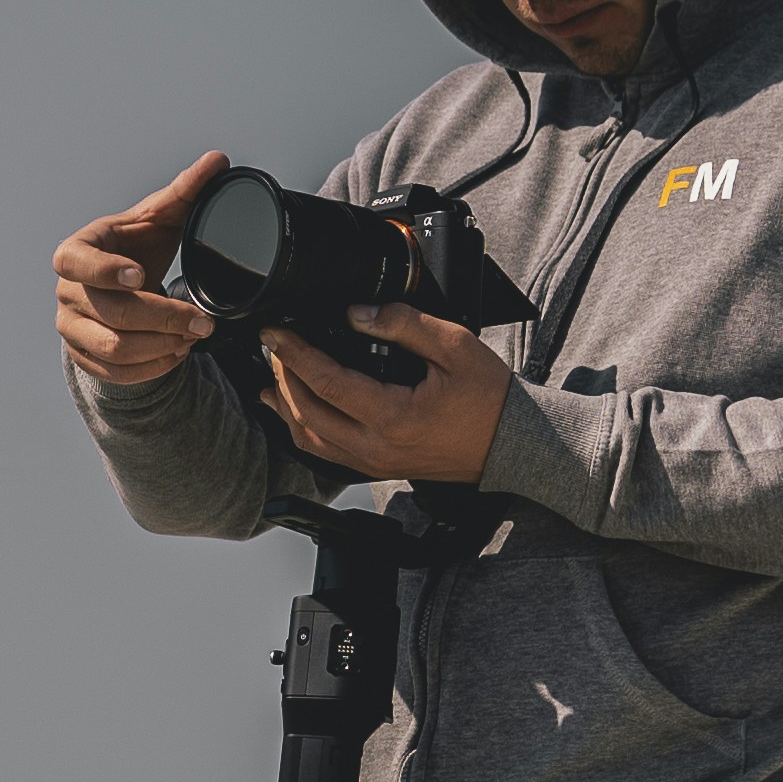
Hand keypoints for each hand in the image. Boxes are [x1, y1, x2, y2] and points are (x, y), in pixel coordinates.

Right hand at [53, 155, 228, 388]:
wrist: (119, 285)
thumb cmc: (137, 244)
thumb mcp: (159, 216)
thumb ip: (187, 189)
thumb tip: (218, 160)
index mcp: (76, 250)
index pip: (76, 262)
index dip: (105, 270)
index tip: (141, 274)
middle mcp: (66, 292)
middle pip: (111, 312)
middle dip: (163, 318)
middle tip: (202, 321)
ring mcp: (70, 327)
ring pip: (114, 349)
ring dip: (161, 346)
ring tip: (194, 336)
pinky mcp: (83, 356)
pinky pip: (115, 373)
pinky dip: (151, 368)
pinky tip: (177, 353)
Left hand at [263, 305, 513, 492]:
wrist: (511, 443)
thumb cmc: (489, 398)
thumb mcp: (454, 346)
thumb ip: (404, 325)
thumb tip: (358, 313)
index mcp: (392, 416)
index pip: (325, 382)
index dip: (293, 354)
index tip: (275, 332)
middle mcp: (376, 447)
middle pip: (306, 414)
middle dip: (283, 377)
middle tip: (274, 346)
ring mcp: (375, 463)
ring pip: (310, 441)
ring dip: (286, 407)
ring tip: (272, 378)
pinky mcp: (378, 468)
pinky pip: (327, 453)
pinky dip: (304, 430)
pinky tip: (294, 412)